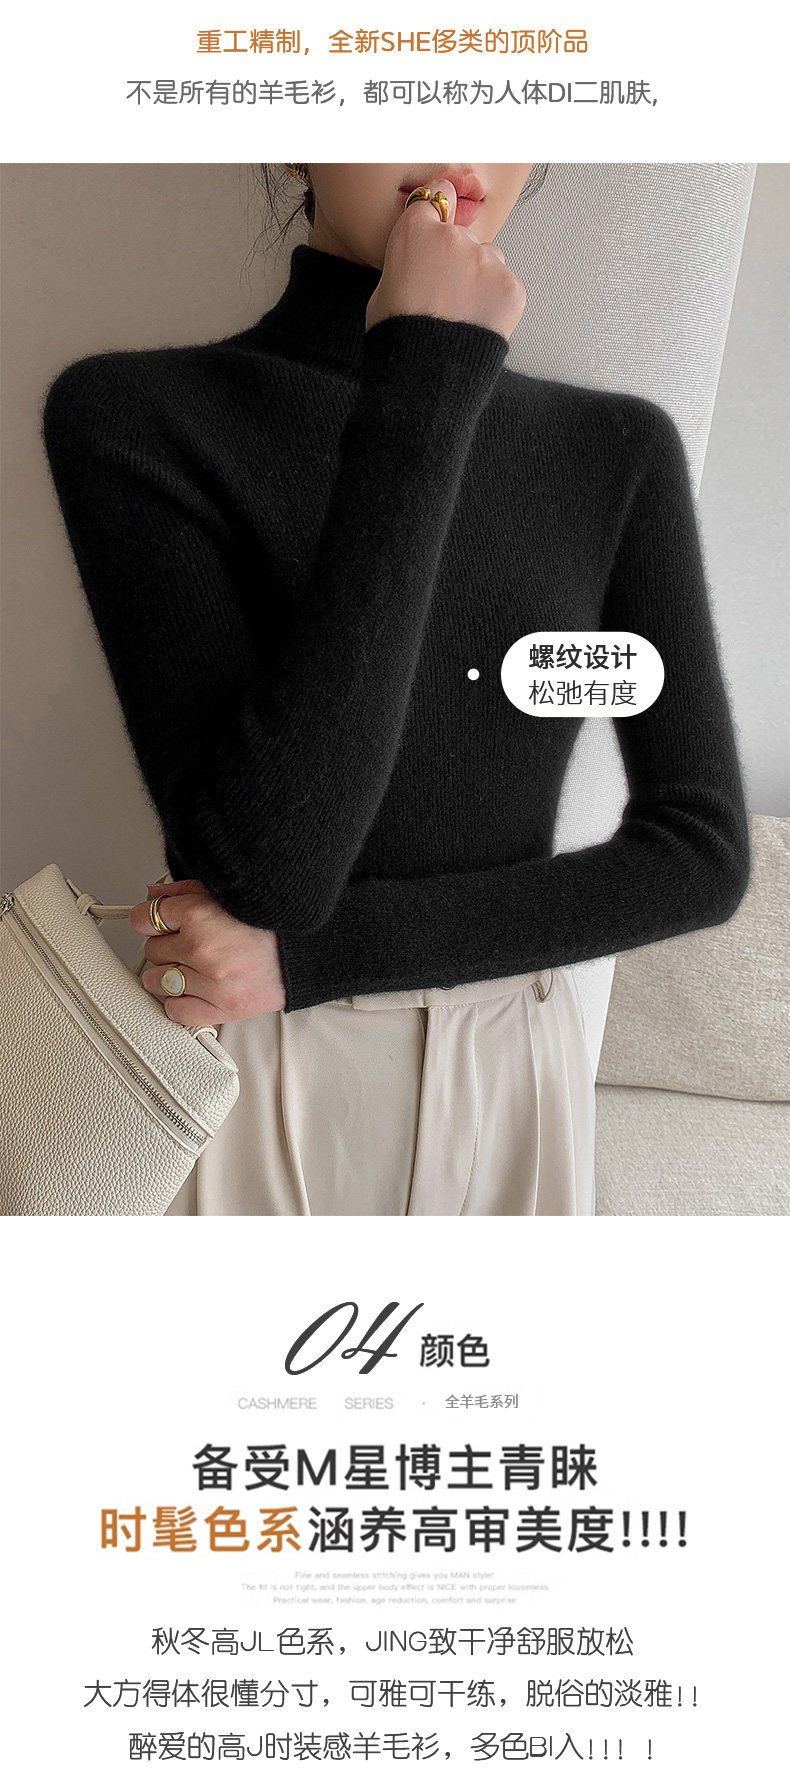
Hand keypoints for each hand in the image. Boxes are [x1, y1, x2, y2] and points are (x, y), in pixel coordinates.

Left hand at [130, 879, 285, 1026]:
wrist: (305, 950)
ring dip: (169, 974)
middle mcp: (201, 949)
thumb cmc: (271, 922)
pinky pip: (176, 1011)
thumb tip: (153, 895)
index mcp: (199, 915)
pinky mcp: (222, 1009)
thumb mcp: (224, 893)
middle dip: (168, 945)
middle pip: (152, 950)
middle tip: (191, 943)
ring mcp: (210, 982)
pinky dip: (179, 1003)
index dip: (151, 919)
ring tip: (192, 967)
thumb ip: (183, 892)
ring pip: (157, 981)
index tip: (158, 923)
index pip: (143, 919)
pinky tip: (194, 990)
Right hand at [366, 178, 525, 340]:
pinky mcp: (510, 286)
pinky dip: (497, 302)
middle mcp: (453, 238)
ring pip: (489, 259)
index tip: (442, 221)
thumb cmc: (397, 336)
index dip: (439, 212)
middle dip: (458, 259)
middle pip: (464, 237)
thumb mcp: (384, 289)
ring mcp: (485, 261)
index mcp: (415, 232)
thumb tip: (419, 264)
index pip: (437, 196)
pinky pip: (506, 285)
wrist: (425, 374)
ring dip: (480, 279)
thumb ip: (408, 262)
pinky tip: (478, 322)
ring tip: (463, 313)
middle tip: (445, 294)